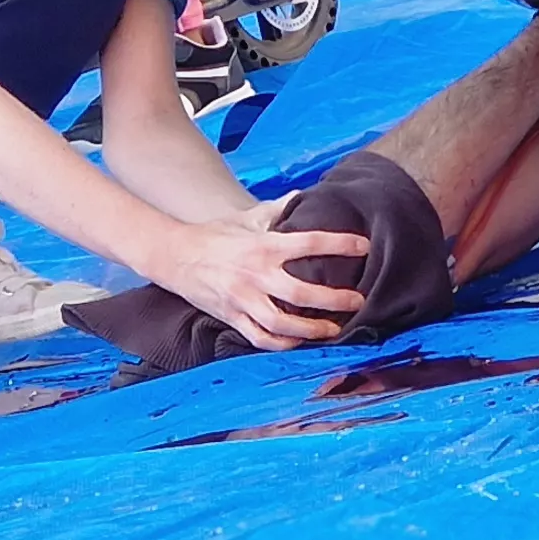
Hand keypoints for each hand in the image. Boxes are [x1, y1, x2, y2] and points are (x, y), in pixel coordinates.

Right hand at [141, 214, 363, 352]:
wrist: (174, 255)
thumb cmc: (214, 235)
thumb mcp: (247, 217)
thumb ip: (278, 209)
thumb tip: (303, 196)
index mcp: (263, 246)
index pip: (310, 243)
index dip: (341, 244)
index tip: (364, 246)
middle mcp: (255, 274)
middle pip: (302, 293)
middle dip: (335, 301)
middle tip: (358, 301)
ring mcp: (243, 299)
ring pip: (283, 323)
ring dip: (312, 330)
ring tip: (334, 329)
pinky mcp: (232, 317)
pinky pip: (261, 338)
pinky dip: (283, 343)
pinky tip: (300, 341)